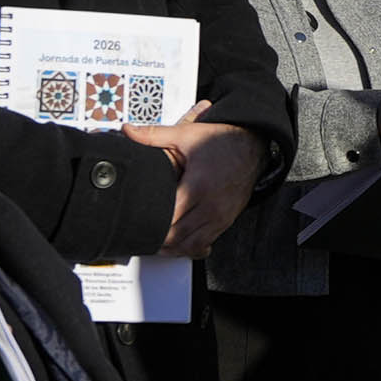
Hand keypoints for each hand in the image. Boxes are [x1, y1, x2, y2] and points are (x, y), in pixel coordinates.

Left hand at [128, 103, 258, 254]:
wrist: (253, 145)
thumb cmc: (222, 141)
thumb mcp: (186, 135)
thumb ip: (154, 135)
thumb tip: (128, 131)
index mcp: (197, 186)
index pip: (169, 218)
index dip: (150, 225)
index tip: (137, 224)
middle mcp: (210, 205)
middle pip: (177, 237)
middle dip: (158, 241)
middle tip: (142, 237)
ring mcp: (220, 215)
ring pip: (192, 245)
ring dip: (173, 249)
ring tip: (157, 245)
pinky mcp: (226, 220)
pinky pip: (206, 243)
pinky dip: (190, 248)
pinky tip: (180, 245)